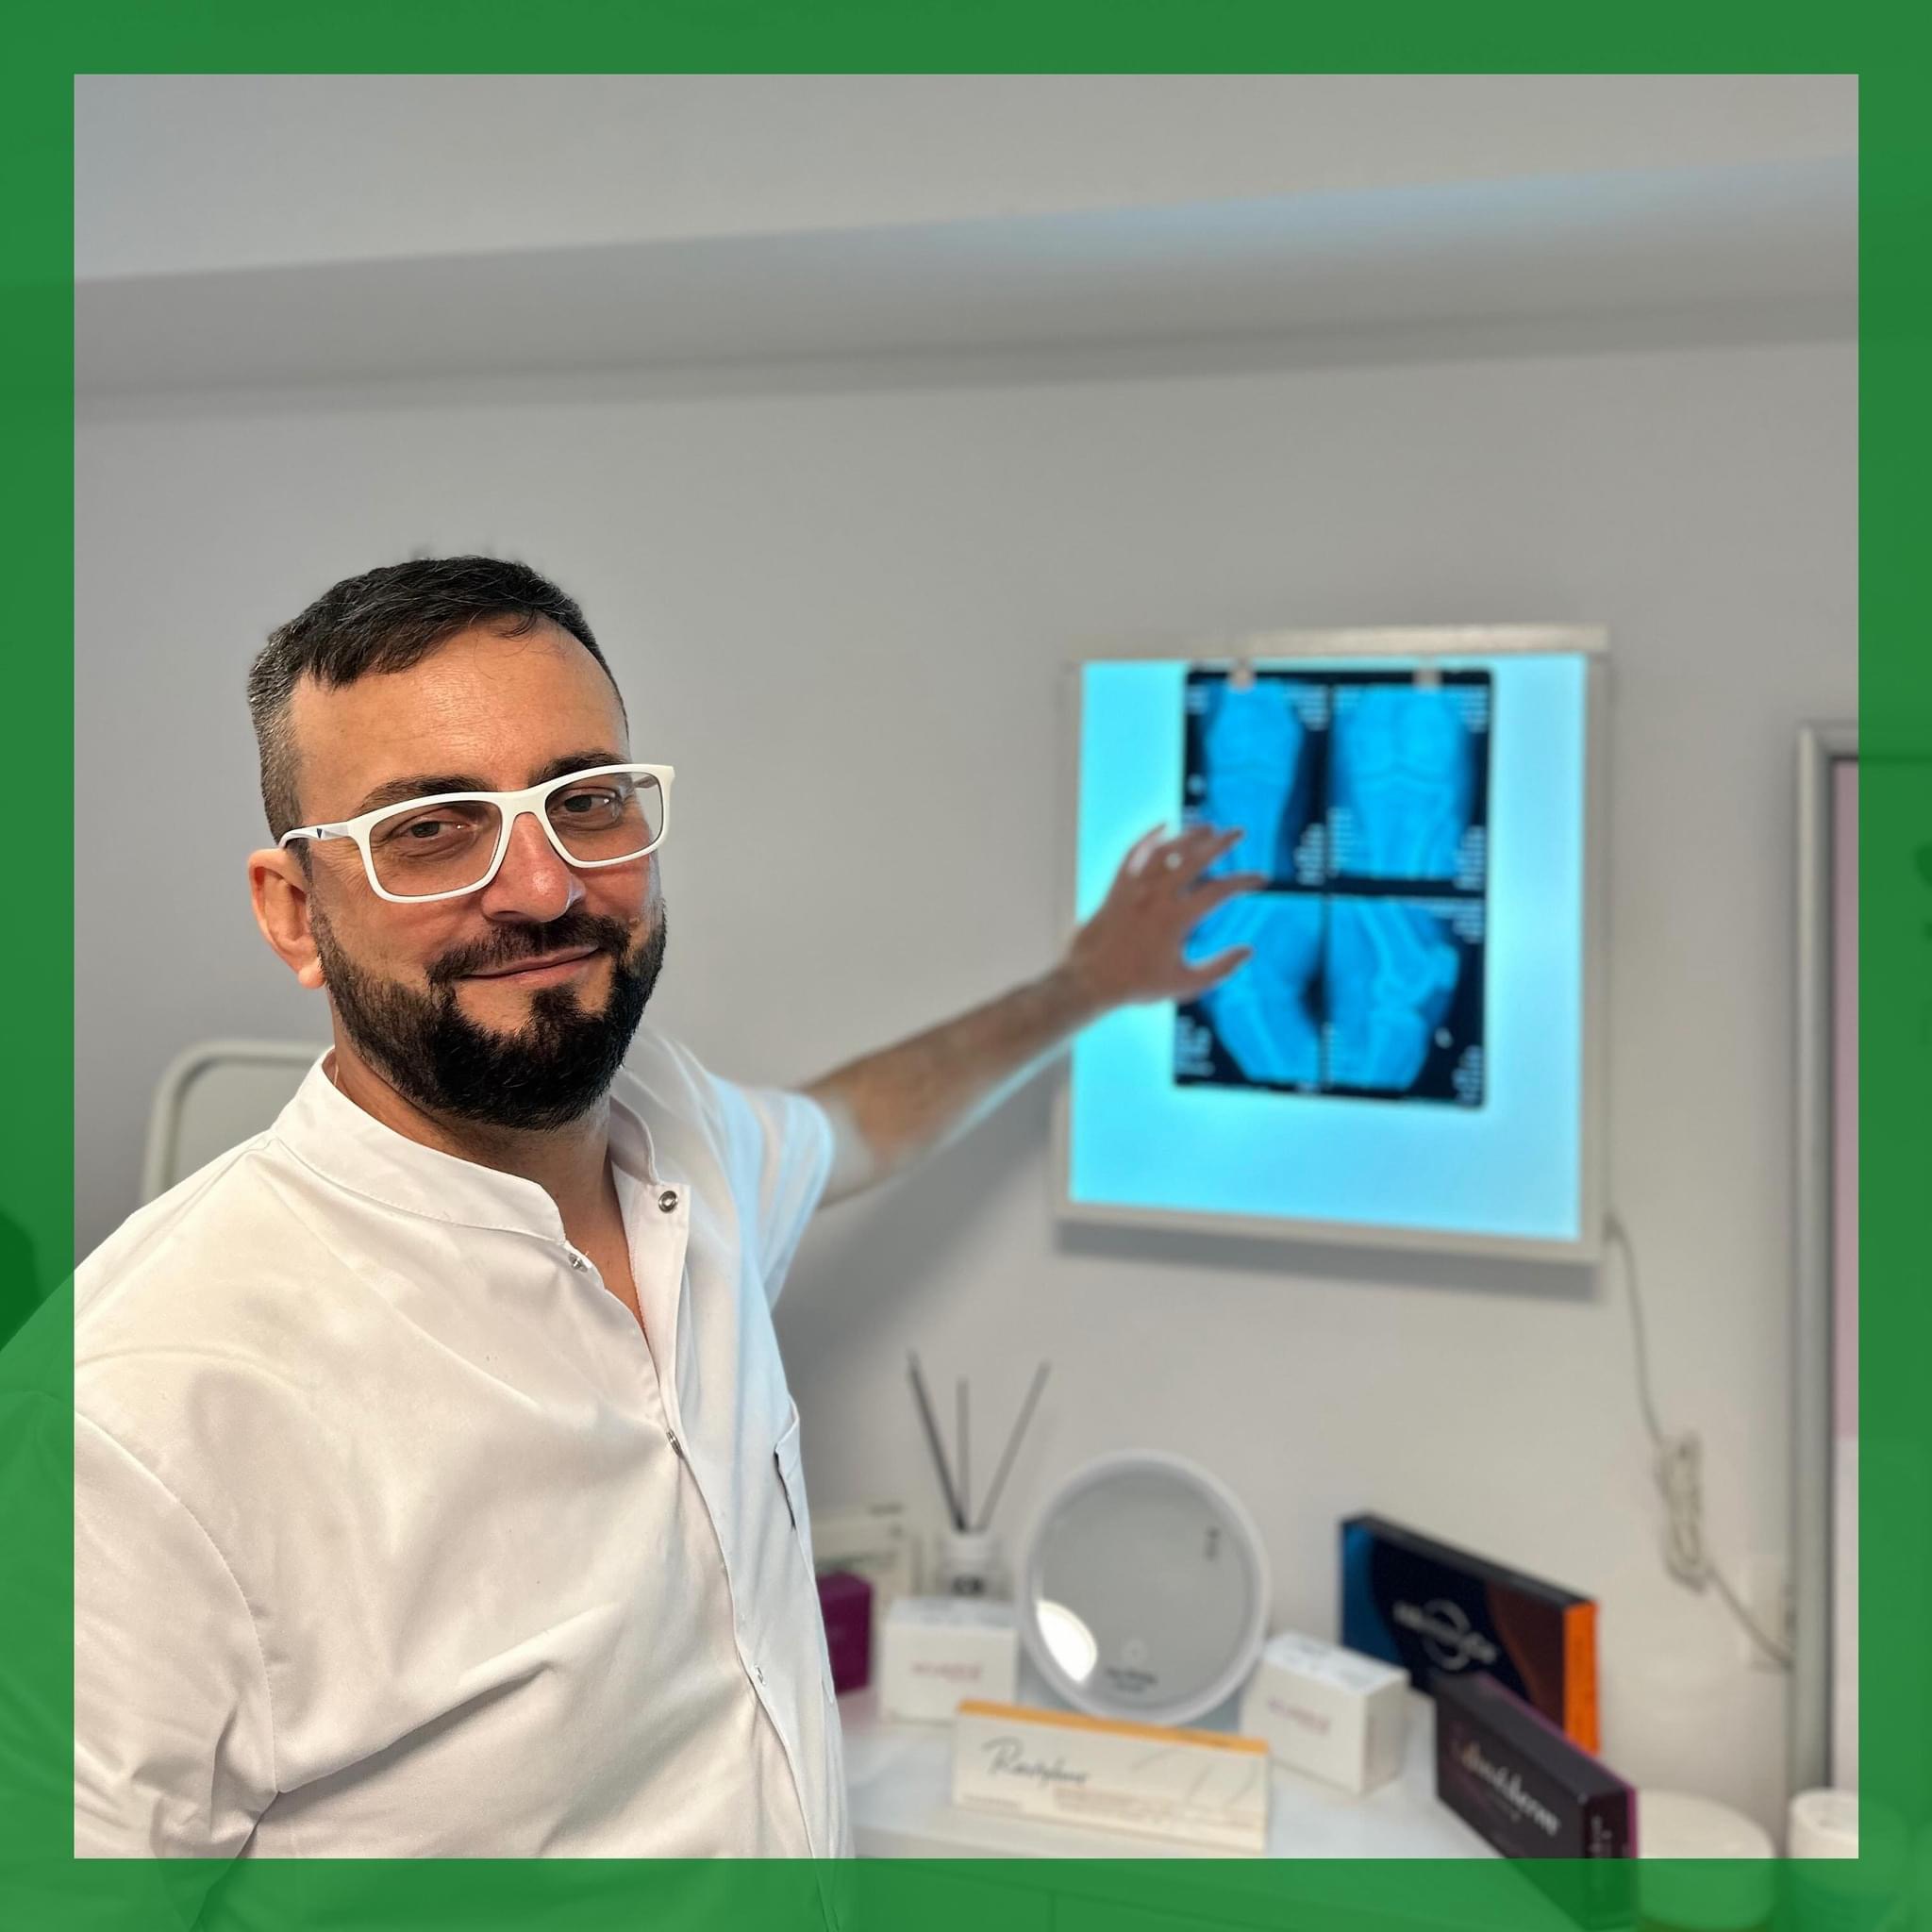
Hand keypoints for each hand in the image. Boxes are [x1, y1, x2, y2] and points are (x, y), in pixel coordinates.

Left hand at [1059, 824, 1267, 1015]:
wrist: (1090, 980)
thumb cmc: (1138, 985)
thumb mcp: (1185, 985)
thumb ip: (1220, 968)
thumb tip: (1249, 950)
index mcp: (1174, 920)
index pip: (1218, 891)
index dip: (1244, 881)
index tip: (1262, 878)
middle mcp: (1154, 897)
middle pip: (1193, 859)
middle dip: (1220, 842)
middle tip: (1239, 831)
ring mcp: (1134, 889)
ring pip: (1165, 851)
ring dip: (1188, 835)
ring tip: (1208, 827)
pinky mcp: (1117, 887)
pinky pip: (1133, 853)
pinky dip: (1149, 837)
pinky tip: (1164, 827)